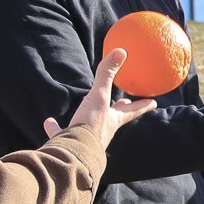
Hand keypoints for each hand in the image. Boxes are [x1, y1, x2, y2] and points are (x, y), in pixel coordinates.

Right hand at [43, 48, 157, 143]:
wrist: (72, 153)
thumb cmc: (90, 125)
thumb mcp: (99, 96)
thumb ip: (107, 74)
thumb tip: (121, 51)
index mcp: (112, 119)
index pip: (132, 111)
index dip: (143, 105)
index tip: (154, 102)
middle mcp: (102, 130)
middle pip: (114, 118)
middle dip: (120, 111)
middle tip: (126, 104)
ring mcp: (85, 138)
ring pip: (90, 127)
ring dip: (90, 120)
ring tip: (87, 112)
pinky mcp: (67, 142)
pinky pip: (61, 134)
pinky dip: (56, 128)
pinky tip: (49, 122)